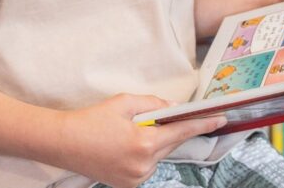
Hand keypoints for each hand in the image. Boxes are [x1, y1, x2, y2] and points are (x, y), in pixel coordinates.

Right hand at [57, 94, 226, 187]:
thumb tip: (173, 109)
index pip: (181, 131)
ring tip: (129, 133)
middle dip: (170, 130)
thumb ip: (153, 104)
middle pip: (170, 144)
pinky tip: (125, 146)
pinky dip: (144, 155)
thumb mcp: (123, 103)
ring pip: (158, 156)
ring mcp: (136, 178)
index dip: (203, 124)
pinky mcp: (128, 185)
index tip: (221, 119)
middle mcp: (144, 165)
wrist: (63, 143)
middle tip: (159, 118)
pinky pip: (147, 166)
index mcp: (144, 143)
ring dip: (154, 143)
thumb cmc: (91, 120)